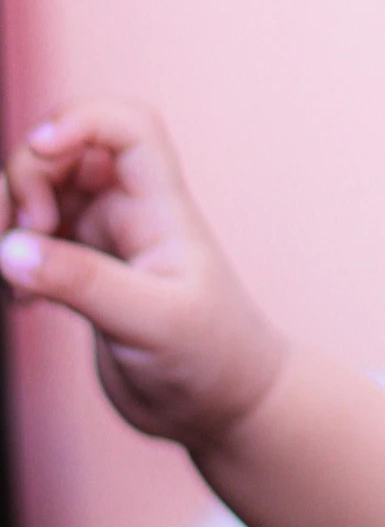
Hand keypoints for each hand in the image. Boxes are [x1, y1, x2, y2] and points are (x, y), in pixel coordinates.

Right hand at [0, 101, 284, 451]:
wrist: (221, 408)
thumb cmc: (210, 358)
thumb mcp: (151, 322)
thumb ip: (81, 283)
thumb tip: (9, 250)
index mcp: (159, 206)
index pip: (127, 127)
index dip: (80, 119)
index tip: (41, 148)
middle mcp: (130, 212)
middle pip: (64, 152)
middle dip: (25, 179)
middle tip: (19, 239)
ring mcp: (103, 240)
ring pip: (40, 195)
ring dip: (11, 220)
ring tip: (15, 279)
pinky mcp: (81, 272)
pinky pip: (30, 243)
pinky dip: (12, 260)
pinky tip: (21, 304)